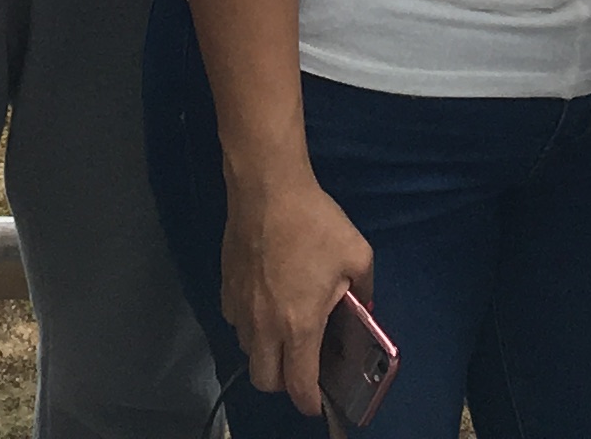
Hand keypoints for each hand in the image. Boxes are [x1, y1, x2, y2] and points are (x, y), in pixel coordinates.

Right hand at [220, 160, 373, 419]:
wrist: (267, 188)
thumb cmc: (314, 222)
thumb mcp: (357, 254)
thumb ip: (364, 290)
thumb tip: (363, 308)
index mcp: (299, 325)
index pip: (299, 385)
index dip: (309, 403)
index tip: (317, 403)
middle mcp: (265, 325)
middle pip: (265, 380)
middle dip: (283, 383)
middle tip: (300, 364)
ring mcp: (241, 308)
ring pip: (248, 351)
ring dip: (265, 352)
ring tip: (283, 330)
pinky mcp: (225, 288)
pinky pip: (235, 323)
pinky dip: (249, 325)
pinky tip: (264, 303)